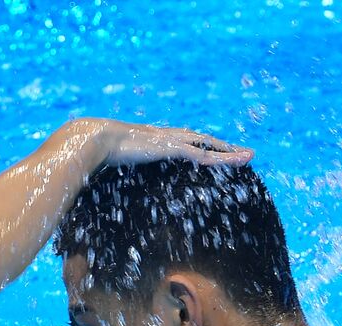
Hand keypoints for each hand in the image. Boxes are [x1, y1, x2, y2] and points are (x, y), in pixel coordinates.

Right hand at [69, 117, 253, 167]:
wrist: (93, 139)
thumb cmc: (101, 151)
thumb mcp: (118, 160)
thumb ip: (124, 165)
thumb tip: (118, 173)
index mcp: (158, 138)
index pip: (190, 141)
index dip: (207, 147)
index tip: (221, 152)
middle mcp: (168, 136)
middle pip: (205, 140)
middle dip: (226, 147)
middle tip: (246, 154)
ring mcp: (169, 140)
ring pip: (207, 146)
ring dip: (229, 152)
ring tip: (248, 157)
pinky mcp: (167, 147)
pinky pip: (197, 155)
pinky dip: (213, 159)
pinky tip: (226, 163)